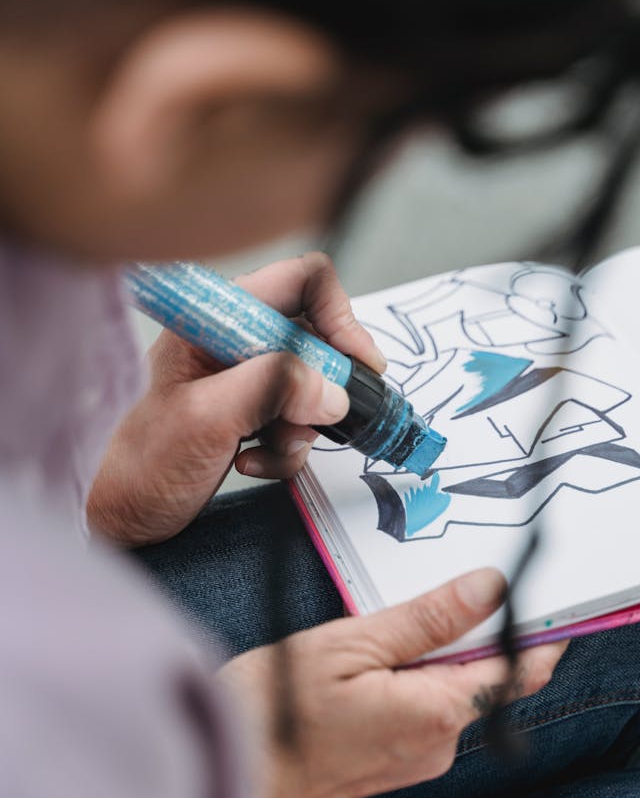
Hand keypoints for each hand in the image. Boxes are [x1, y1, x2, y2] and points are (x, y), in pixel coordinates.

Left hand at [88, 252, 386, 545]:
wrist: (126, 515)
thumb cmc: (144, 464)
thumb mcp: (208, 419)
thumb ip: (271, 390)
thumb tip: (330, 389)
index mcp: (217, 318)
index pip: (302, 282)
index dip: (338, 317)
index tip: (355, 364)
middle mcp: (235, 340)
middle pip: (317, 339)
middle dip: (321, 389)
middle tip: (307, 422)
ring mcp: (246, 378)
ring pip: (314, 387)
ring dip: (302, 428)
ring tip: (266, 450)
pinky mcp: (253, 413)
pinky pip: (300, 421)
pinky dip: (288, 450)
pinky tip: (252, 464)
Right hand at [221, 568, 567, 797]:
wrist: (236, 781)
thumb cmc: (276, 715)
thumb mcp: (350, 645)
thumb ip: (427, 620)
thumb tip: (488, 590)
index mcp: (437, 712)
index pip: (521, 667)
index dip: (543, 628)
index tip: (553, 592)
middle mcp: (440, 744)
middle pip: (488, 674)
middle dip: (474, 629)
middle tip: (443, 586)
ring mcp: (420, 758)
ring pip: (454, 689)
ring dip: (436, 652)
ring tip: (385, 628)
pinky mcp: (399, 761)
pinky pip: (427, 707)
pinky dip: (414, 676)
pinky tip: (372, 662)